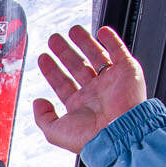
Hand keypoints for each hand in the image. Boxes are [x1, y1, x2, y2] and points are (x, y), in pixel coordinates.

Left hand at [32, 25, 148, 154]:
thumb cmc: (90, 136)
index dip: (52, 71)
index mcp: (81, 106)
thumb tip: (37, 102)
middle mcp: (96, 93)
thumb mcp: (55, 131)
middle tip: (54, 40)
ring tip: (73, 30)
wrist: (119, 132)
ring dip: (84, 42)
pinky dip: (112, 39)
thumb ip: (42, 117)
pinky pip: (119, 51)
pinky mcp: (127, 71)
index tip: (43, 58)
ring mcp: (111, 81)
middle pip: (77, 67)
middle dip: (65, 52)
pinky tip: (102, 31)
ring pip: (96, 56)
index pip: (62, 84)